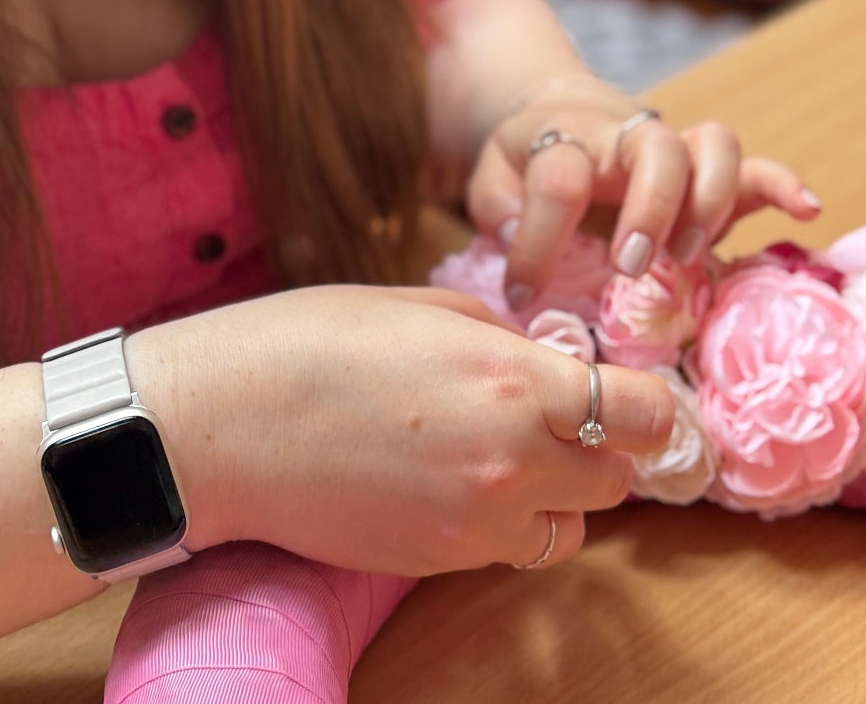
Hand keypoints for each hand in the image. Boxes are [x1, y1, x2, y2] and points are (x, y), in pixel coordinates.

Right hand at [126, 285, 673, 575]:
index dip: (643, 402)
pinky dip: (504, 523)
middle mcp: (510, 459)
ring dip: (557, 495)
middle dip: (599, 445)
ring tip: (503, 454)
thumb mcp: (419, 304)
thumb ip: (500, 335)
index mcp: (510, 378)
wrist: (222, 424)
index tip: (626, 391)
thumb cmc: (309, 341)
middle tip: (556, 415)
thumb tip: (542, 356)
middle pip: (618, 477)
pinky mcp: (438, 562)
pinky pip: (510, 551)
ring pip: (571, 528)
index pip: (643, 412)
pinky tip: (451, 481)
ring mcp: (474, 522)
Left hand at [466, 76, 820, 306]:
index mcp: (565, 138)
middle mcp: (626, 138)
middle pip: (657, 147)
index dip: (537, 240)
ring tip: (686, 258)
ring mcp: (674, 150)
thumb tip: (522, 240)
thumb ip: (499, 207)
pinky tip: (806, 209)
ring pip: (715, 146)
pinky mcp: (707, 169)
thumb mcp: (492, 178)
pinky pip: (755, 168)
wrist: (559, 107)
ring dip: (710, 203)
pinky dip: (782, 184)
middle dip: (651, 208)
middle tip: (628, 266)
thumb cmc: (527, 157)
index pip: (558, 175)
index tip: (520, 292)